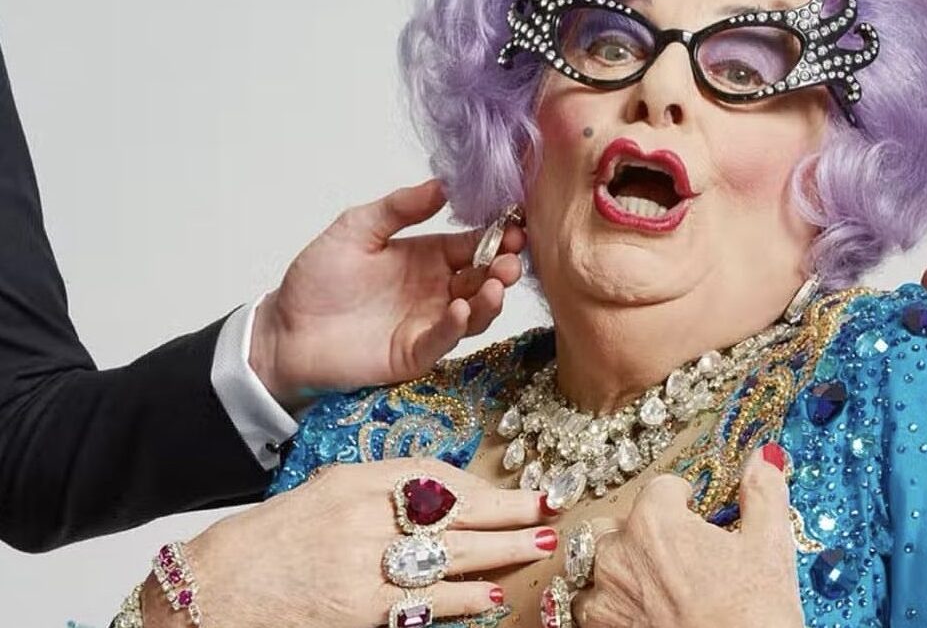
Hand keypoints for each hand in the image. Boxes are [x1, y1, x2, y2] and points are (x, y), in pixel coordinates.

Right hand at [141, 458, 560, 627]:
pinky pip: (422, 606)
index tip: (517, 487)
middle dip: (508, 513)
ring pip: (449, 560)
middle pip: (454, 515)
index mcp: (355, 483)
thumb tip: (446, 491)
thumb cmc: (273, 540)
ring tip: (537, 547)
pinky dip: (460, 602)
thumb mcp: (327, 493)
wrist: (212, 592)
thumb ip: (383, 489)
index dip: (483, 486)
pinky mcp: (357, 614)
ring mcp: (361, 571)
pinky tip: (489, 596)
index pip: (435, 478)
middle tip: (550, 510)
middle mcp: (362, 522)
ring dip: (499, 555)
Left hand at [249, 180, 525, 405]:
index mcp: (428, 257)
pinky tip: (460, 308)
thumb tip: (442, 184)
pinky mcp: (415, 354)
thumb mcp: (357, 228)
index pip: (473, 244)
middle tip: (512, 257)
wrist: (284, 330)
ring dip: (491, 298)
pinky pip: (444, 339)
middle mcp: (436, 289)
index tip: (514, 224)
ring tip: (497, 283)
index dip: (495, 235)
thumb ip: (399, 208)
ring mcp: (429, 323)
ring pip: (475, 312)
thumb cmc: (317, 279)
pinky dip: (457, 325)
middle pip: (483, 278)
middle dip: (503, 267)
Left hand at [573, 445, 803, 627]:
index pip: (662, 486)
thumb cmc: (752, 617)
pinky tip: (644, 612)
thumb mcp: (770, 547)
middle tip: (683, 553)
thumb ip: (762, 492)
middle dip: (646, 530)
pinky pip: (589, 606)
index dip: (685, 499)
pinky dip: (610, 604)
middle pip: (621, 520)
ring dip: (621, 567)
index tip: (700, 515)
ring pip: (597, 563)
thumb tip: (763, 459)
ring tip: (659, 584)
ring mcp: (604, 595)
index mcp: (655, 520)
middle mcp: (619, 552)